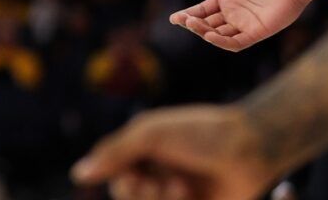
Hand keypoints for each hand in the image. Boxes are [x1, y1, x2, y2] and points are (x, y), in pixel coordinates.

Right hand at [72, 104, 274, 199]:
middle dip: (138, 192)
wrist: (250, 149)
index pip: (110, 172)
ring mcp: (173, 193)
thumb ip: (113, 153)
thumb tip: (77, 174)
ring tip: (180, 188)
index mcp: (141, 149)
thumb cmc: (199, 133)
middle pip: (125, 195)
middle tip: (157, 183)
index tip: (134, 171)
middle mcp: (155, 171)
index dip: (116, 177)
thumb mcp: (150, 134)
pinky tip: (189, 195)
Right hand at [170, 0, 315, 51]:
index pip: (203, 10)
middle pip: (208, 24)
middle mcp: (235, 13)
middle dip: (193, 24)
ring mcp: (246, 23)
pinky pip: (237, 42)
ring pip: (219, 35)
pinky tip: (210, 35)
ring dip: (204, 32)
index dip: (188, 15)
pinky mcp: (259, 31)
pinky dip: (222, 42)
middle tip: (183, 19)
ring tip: (193, 24)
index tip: (174, 18)